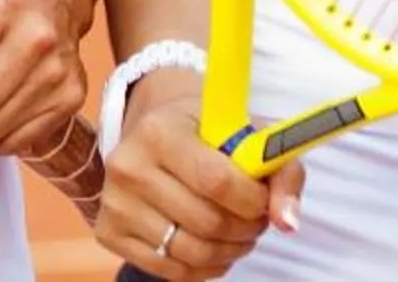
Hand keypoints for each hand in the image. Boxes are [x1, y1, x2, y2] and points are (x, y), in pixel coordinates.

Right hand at [91, 71, 297, 279]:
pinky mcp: (109, 232)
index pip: (217, 182)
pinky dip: (204, 267)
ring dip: (229, 251)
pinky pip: (170, 271)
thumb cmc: (209, 133)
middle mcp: (128, 166)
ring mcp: (115, 203)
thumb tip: (288, 223)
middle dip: (245, 229)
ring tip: (238, 232)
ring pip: (190, 253)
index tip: (263, 199)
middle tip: (255, 219)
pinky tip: (214, 246)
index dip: (253, 202)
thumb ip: (282, 174)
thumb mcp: (249, 134)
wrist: (158, 131)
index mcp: (160, 131)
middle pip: (206, 223)